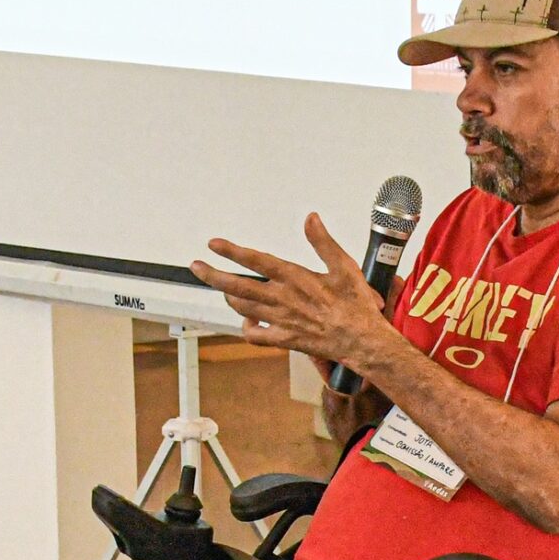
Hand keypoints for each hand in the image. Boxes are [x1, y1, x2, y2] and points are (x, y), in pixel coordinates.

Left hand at [190, 215, 403, 372]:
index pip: (256, 260)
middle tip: (196, 266)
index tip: (214, 244)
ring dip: (229, 297)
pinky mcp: (285, 339)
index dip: (232, 251)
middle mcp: (282, 299)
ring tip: (222, 288)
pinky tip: (247, 321)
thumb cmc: (355, 306)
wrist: (361, 340)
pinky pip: (256, 336)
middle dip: (213, 275)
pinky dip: (247, 328)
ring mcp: (281, 321)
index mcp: (295, 278)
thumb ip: (323, 242)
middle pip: (238, 286)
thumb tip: (311, 219)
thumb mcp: (344, 266)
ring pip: (243, 308)